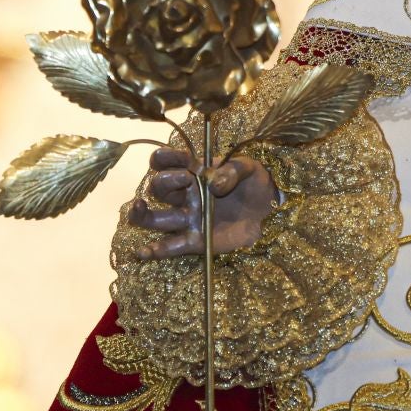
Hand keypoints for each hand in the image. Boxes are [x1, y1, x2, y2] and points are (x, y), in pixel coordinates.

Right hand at [128, 146, 277, 259]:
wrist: (271, 210)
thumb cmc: (256, 184)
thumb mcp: (249, 168)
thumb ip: (233, 171)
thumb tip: (214, 184)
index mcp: (195, 172)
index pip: (168, 162)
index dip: (164, 158)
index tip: (171, 158)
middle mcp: (186, 194)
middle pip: (158, 188)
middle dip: (164, 182)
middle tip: (185, 180)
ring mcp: (189, 217)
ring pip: (156, 218)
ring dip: (143, 215)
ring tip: (138, 209)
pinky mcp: (196, 240)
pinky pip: (172, 246)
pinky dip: (156, 251)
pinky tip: (143, 252)